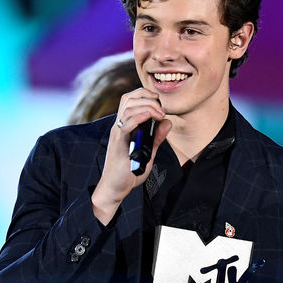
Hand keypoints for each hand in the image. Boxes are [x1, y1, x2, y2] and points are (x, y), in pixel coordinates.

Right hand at [91, 88, 170, 224]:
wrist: (114, 187)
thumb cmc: (129, 171)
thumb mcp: (148, 151)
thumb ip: (157, 137)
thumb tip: (167, 122)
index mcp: (125, 125)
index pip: (129, 100)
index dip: (144, 94)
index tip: (159, 100)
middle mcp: (119, 127)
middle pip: (128, 99)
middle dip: (148, 98)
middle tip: (162, 109)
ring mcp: (117, 134)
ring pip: (127, 109)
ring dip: (146, 107)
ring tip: (158, 113)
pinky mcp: (118, 144)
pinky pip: (125, 125)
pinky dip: (138, 118)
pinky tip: (149, 117)